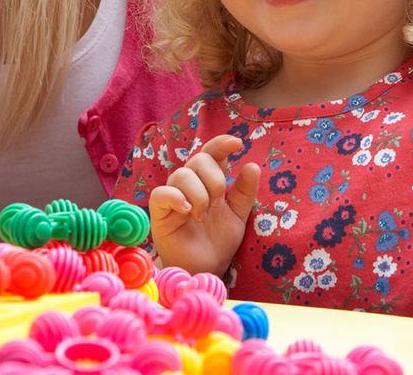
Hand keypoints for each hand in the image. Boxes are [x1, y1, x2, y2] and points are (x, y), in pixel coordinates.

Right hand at [147, 135, 260, 276]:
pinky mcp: (159, 213)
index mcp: (209, 181)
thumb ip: (245, 192)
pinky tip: (187, 211)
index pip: (212, 153)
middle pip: (198, 160)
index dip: (221, 144)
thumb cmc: (219, 240)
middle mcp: (190, 185)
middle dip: (213, 180)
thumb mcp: (238, 215)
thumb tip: (252, 165)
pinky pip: (161, 194)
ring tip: (202, 216)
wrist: (206, 268)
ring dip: (198, 195)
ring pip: (181, 175)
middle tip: (216, 204)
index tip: (237, 144)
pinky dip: (175, 198)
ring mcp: (173, 197)